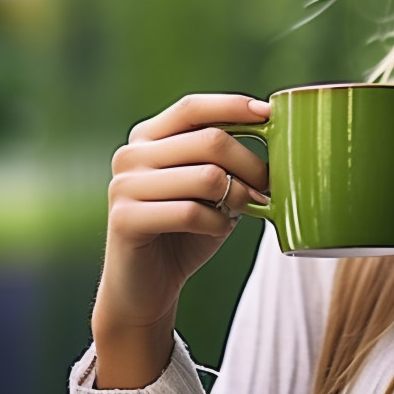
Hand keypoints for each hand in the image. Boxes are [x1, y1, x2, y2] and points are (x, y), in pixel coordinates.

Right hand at [90, 93, 271, 387]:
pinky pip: (191, 212)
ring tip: (244, 209)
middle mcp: (131, 155)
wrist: (147, 286)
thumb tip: (270, 131)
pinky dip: (217, 223)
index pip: (193, 107)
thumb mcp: (210, 186)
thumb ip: (225, 158)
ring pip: (207, 176)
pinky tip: (217, 229)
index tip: (270, 114)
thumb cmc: (186, 229)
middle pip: (210, 140)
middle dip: (251, 164)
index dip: (233, 106)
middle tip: (269, 186)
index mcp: (148, 138)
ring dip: (239, 196)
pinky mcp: (124, 219)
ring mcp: (123, 186)